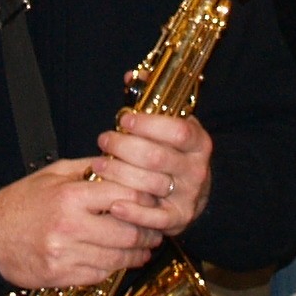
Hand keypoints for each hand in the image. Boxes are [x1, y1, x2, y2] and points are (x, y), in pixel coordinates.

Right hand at [0, 159, 156, 288]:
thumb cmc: (21, 202)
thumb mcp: (52, 174)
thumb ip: (89, 169)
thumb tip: (123, 163)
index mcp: (69, 196)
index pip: (124, 198)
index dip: (145, 200)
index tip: (154, 202)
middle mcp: (69, 226)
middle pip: (127, 233)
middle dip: (148, 233)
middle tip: (157, 231)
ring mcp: (64, 254)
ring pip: (117, 258)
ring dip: (136, 254)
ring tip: (145, 248)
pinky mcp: (60, 276)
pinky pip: (99, 275)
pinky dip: (114, 268)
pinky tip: (120, 260)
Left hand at [89, 107, 212, 240]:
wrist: (189, 190)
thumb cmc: (171, 152)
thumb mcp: (167, 125)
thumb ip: (150, 101)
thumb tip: (132, 76)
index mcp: (198, 143)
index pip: (177, 131)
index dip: (148, 124)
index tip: (123, 118)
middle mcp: (197, 170)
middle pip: (157, 157)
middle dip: (124, 147)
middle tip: (104, 140)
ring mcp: (189, 196)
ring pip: (151, 185)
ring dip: (119, 174)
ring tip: (98, 165)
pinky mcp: (179, 219)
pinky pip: (155, 218)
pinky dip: (133, 212)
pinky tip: (113, 203)